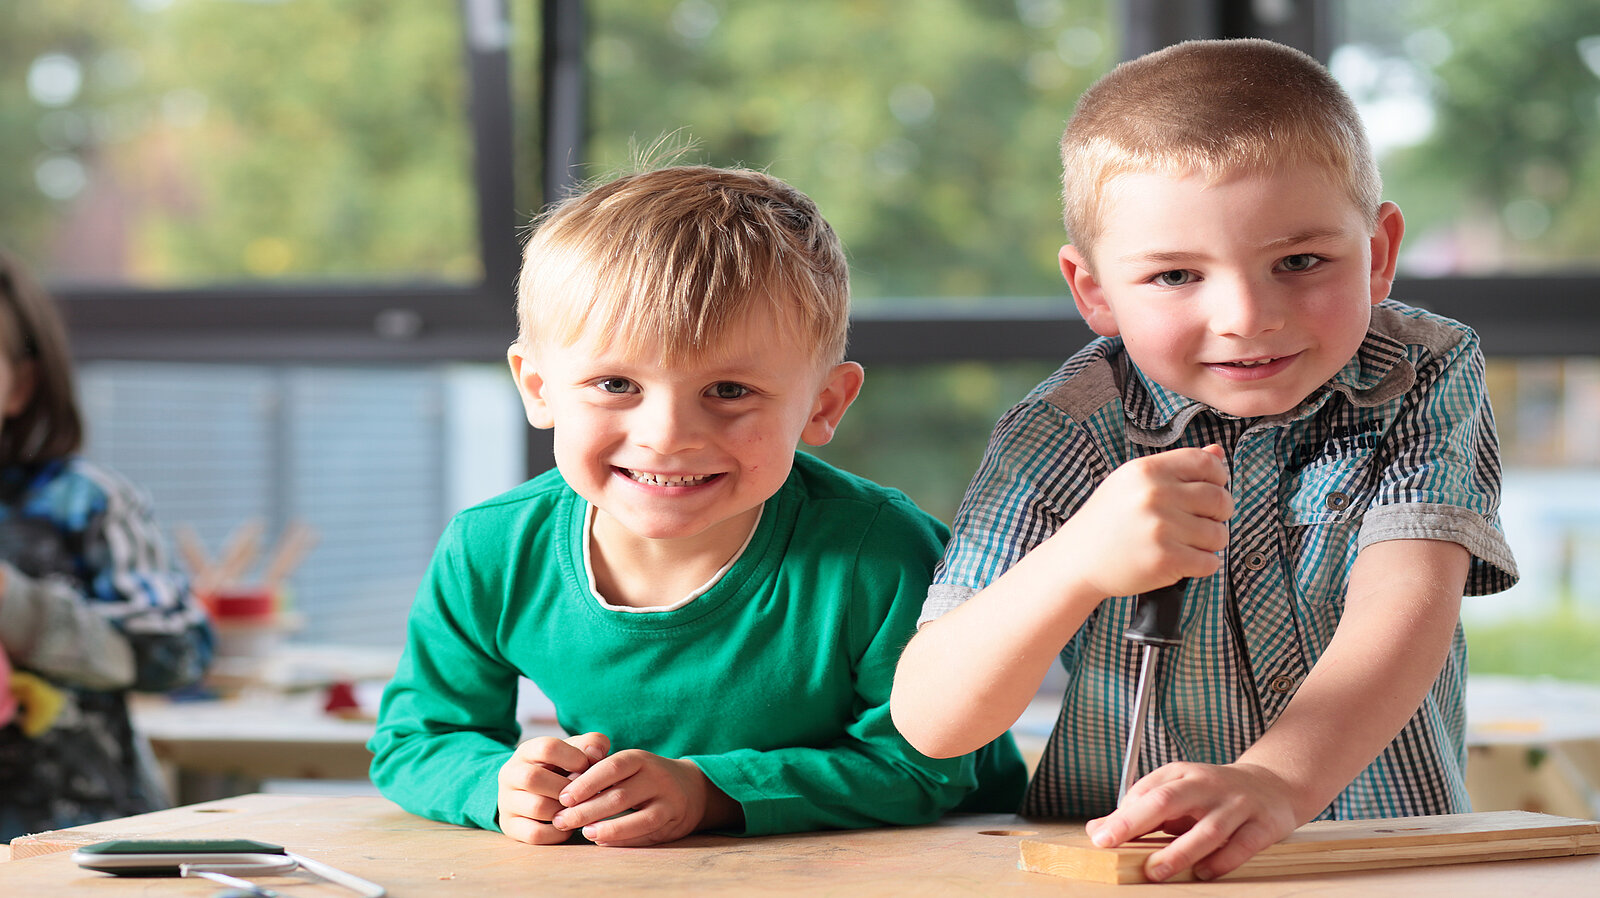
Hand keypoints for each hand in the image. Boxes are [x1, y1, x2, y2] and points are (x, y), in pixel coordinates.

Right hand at [497, 732, 610, 844]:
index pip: (546, 748)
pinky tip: (568, 826)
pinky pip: (535, 834)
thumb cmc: (562, 769)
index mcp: (527, 751)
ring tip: (578, 810)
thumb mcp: (575, 751)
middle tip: (584, 794)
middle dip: (567, 788)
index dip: (573, 758)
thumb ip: (591, 744)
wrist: (534, 793)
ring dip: (565, 811)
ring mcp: (507, 801)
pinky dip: (558, 833)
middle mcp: (510, 774)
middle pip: (534, 778)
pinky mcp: (510, 827)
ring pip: (537, 807)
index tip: (587, 767)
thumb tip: (597, 753)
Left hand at [551, 749, 736, 846]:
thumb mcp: (628, 767)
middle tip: (562, 820)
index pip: (612, 767)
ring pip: (638, 817)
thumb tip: (566, 792)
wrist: (690, 788)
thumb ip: (601, 774)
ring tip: (584, 833)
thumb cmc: (644, 777)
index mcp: (640, 759)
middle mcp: (657, 777)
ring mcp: (668, 800)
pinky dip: (623, 839)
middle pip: (620, 795)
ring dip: (607, 828)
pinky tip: (602, 841)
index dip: (587, 783)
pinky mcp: (673, 821)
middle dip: (587, 810)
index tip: (563, 798)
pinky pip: (647, 833)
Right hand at [1053, 444, 1230, 598]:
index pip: (1206, 463)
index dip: (1219, 477)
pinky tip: (1183, 561)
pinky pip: (1209, 562)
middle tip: (1204, 522)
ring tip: (1189, 544)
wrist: (1077, 559)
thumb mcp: (1133, 484)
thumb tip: (1217, 453)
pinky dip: (1203, 565)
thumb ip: (1176, 468)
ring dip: (1211, 543)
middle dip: (1219, 514)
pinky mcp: (1165, 560)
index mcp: (1147, 471)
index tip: (1214, 489)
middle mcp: (1154, 495)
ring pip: (1218, 534)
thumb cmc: (1107, 521)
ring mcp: (1160, 528)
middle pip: (1218, 499)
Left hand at [1086, 761, 1299, 881]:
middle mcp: (1207, 785)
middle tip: (1112, 843)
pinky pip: (1241, 846)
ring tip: (1155, 871)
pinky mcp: (1262, 825)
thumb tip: (1097, 829)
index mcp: (1181, 774)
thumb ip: (1138, 811)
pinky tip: (1202, 873)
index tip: (1101, 837)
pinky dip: (1221, 861)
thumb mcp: (1176, 792)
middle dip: (1136, 822)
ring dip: (1179, 852)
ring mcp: (1236, 805)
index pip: (1146, 792)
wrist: (1271, 786)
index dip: (1121, 816)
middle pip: (1168, 800)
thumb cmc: (1213, 794)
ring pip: (1207, 829)